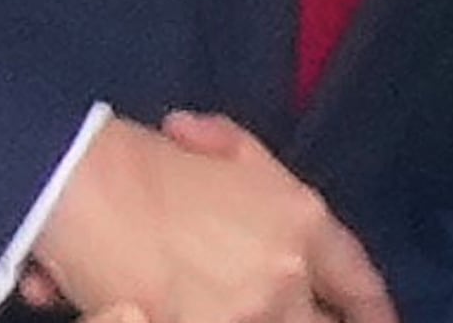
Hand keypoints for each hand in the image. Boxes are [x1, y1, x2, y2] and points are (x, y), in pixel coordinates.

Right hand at [26, 114, 397, 322]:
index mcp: (300, 221)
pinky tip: (176, 311)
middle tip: (300, 315)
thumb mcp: (223, 148)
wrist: (79, 184)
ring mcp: (248, 313)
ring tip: (234, 305)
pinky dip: (204, 320)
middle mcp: (286, 274)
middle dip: (316, 322)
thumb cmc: (146, 162)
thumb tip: (265, 196)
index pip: (357, 281)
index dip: (373, 310)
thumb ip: (257, 169)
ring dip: (256, 318)